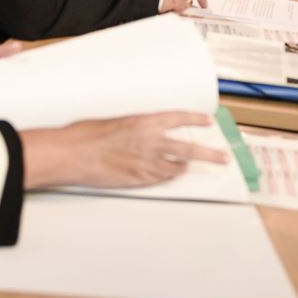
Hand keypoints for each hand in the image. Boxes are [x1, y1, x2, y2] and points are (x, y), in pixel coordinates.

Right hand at [21, 112, 228, 188]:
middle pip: (189, 149)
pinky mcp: (140, 179)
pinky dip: (168, 176)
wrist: (74, 154)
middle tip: (223, 157)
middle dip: (209, 154)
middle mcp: (151, 142)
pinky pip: (161, 178)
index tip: (206, 121)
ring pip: (177, 166)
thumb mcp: (114, 122)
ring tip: (192, 167)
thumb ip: (133, 128)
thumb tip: (138, 132)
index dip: (194, 119)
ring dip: (186, 166)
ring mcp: (147, 163)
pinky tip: (170, 175)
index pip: (178, 118)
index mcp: (144, 122)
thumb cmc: (86, 134)